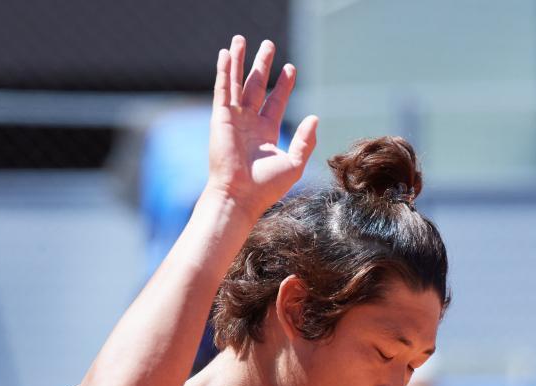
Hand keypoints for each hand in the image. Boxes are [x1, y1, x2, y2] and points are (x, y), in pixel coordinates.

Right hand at [206, 35, 317, 220]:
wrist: (241, 196)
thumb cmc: (266, 186)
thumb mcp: (294, 163)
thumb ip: (305, 141)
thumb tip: (314, 118)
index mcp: (266, 133)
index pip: (275, 102)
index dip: (283, 84)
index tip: (290, 68)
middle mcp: (249, 123)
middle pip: (257, 87)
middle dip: (262, 65)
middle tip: (268, 45)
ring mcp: (234, 119)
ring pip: (237, 83)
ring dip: (240, 61)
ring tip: (241, 40)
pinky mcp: (221, 118)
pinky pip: (222, 89)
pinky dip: (224, 71)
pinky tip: (226, 54)